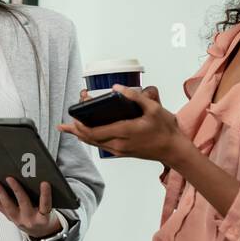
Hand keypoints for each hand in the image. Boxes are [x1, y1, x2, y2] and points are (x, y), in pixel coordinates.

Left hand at [0, 177, 61, 237]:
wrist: (39, 232)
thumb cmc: (45, 217)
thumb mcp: (51, 210)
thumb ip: (45, 198)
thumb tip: (41, 177)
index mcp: (43, 218)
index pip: (45, 205)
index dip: (45, 195)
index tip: (44, 183)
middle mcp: (29, 219)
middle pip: (23, 203)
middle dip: (16, 190)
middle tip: (10, 178)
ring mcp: (17, 219)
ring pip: (7, 205)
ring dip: (0, 192)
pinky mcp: (9, 217)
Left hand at [57, 85, 185, 163]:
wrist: (174, 150)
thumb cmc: (165, 130)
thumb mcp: (154, 108)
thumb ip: (135, 97)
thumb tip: (117, 88)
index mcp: (124, 132)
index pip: (95, 132)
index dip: (81, 126)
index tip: (72, 118)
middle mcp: (119, 144)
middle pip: (90, 139)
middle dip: (76, 130)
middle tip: (65, 122)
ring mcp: (120, 150)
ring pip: (94, 144)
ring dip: (80, 136)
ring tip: (68, 129)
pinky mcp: (122, 152)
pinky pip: (101, 146)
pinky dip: (90, 139)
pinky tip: (86, 134)